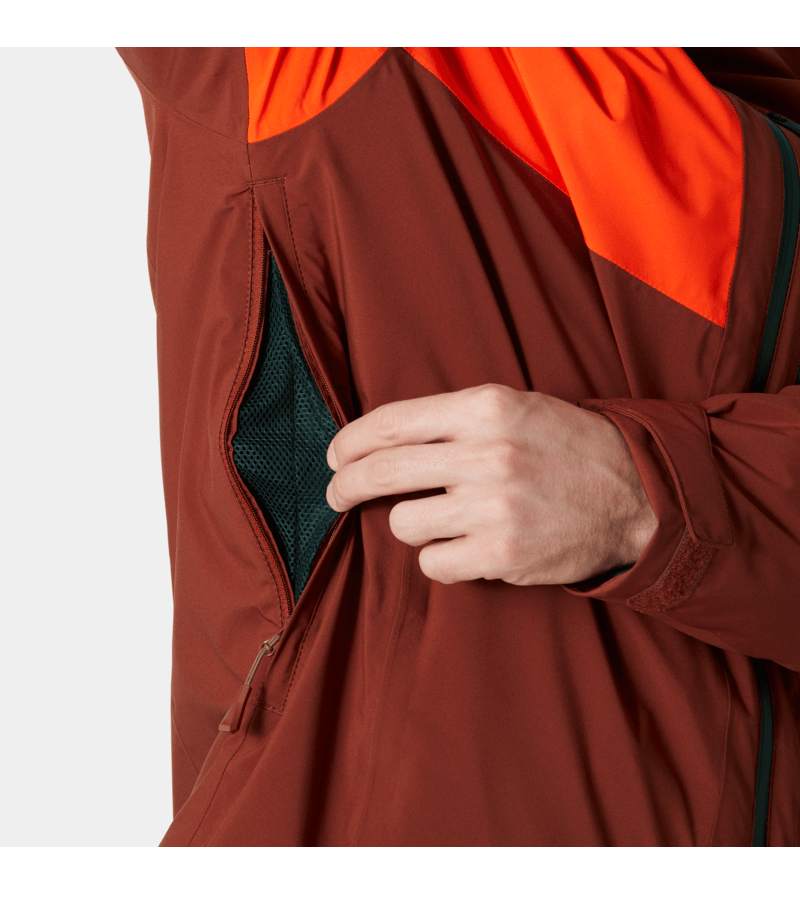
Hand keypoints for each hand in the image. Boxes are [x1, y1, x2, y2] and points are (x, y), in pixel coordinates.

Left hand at [325, 383, 657, 585]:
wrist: (635, 495)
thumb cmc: (566, 448)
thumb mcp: (516, 408)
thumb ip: (452, 420)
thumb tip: (379, 442)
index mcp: (485, 408)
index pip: (391, 423)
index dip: (350, 441)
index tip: (336, 455)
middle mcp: (486, 454)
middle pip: (383, 471)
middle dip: (346, 485)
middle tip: (336, 494)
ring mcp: (494, 507)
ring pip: (404, 523)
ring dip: (412, 524)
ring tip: (444, 520)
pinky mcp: (503, 555)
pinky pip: (433, 563)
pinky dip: (441, 559)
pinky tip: (467, 547)